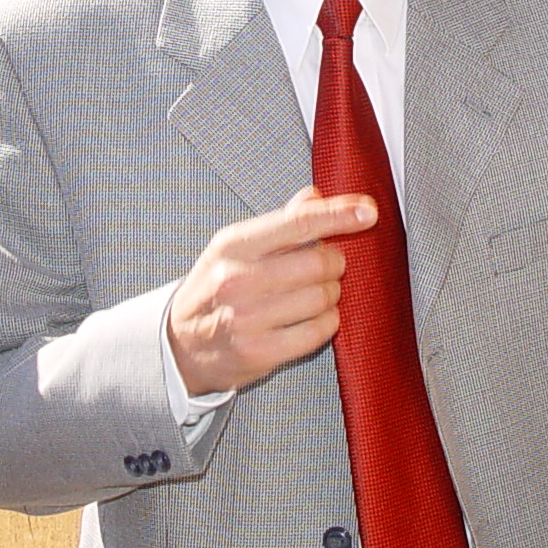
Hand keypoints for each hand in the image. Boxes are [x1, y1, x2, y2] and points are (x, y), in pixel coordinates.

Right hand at [166, 186, 374, 396]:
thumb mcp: (234, 247)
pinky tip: (313, 317)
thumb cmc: (214, 289)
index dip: (339, 214)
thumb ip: (279, 222)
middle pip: (319, 261)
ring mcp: (248, 318)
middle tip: (327, 265)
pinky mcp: (260, 352)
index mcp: (233, 244)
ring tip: (315, 293)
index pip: (298, 222)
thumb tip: (315, 195)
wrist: (179, 344)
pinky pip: (320, 330)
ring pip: (323, 296)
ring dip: (331, 293)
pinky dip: (327, 321)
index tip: (368, 209)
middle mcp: (238, 279)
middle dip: (334, 261)